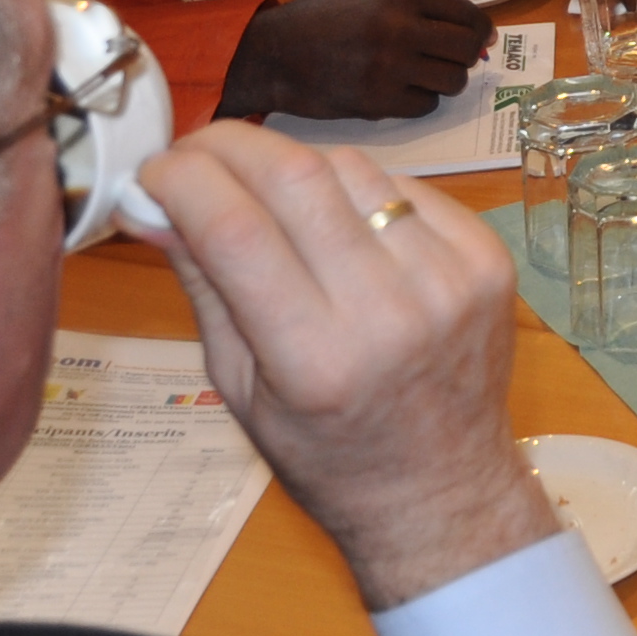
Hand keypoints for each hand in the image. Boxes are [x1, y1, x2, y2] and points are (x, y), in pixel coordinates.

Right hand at [137, 122, 557, 611]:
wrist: (441, 488)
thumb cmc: (326, 453)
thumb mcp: (238, 388)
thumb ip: (201, 284)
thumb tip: (148, 200)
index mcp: (315, 359)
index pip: (234, 228)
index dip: (181, 180)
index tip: (152, 171)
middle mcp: (389, 309)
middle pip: (296, 176)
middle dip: (229, 146)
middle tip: (194, 152)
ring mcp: (449, 278)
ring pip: (352, 168)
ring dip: (292, 163)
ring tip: (262, 187)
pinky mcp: (487, 257)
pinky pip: (406, 187)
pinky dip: (357, 187)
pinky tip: (335, 216)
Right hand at [220, 0, 494, 119]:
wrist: (274, 55)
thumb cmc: (320, 13)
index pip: (468, 15)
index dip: (480, 27)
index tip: (480, 35)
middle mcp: (401, 30)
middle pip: (467, 49)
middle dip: (468, 54)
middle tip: (454, 56)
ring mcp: (391, 69)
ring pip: (453, 81)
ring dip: (447, 79)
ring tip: (429, 74)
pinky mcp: (379, 103)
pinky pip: (427, 105)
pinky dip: (422, 99)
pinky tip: (404, 89)